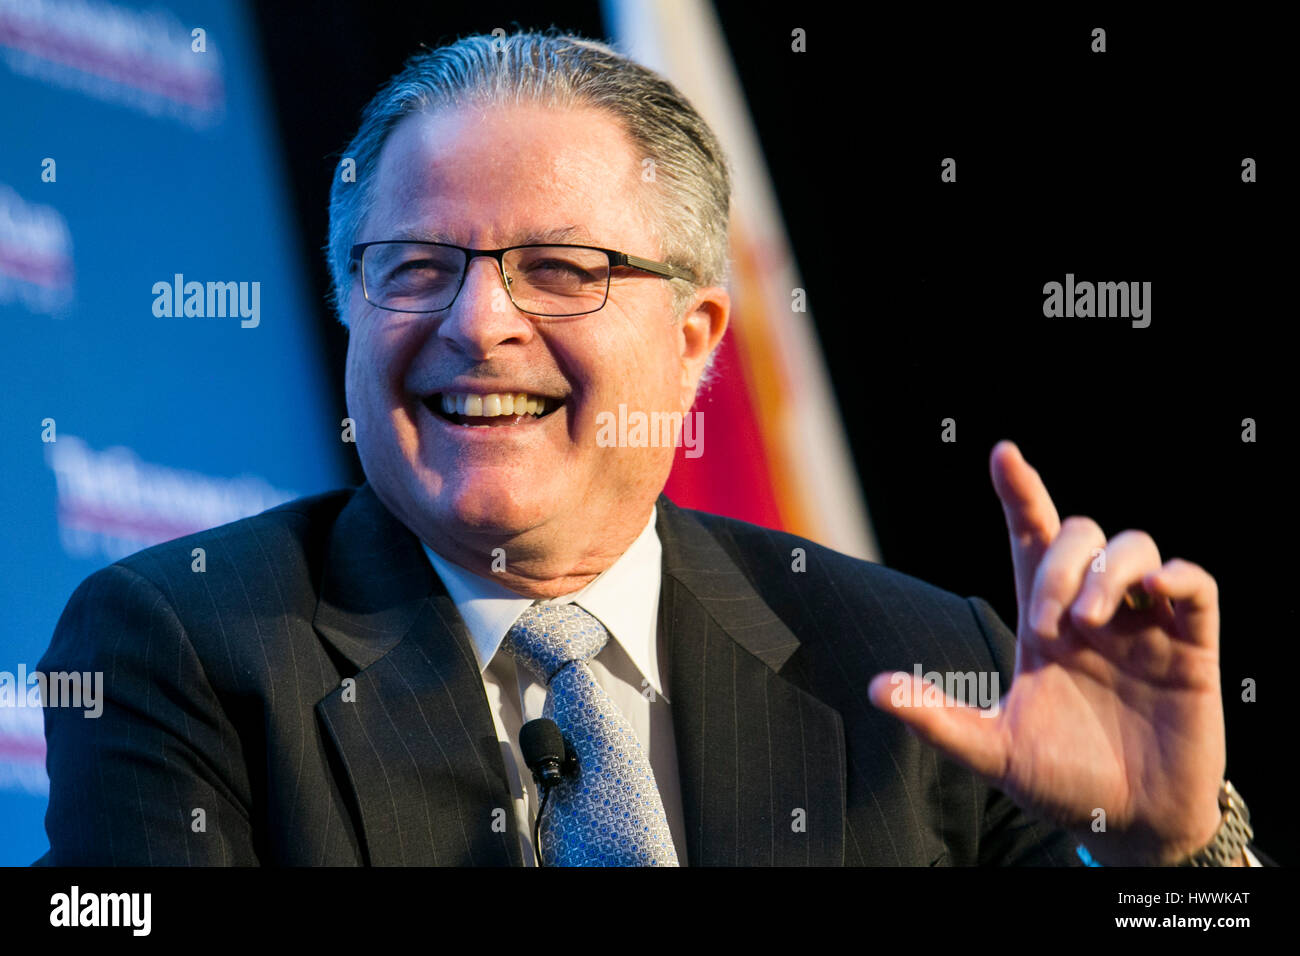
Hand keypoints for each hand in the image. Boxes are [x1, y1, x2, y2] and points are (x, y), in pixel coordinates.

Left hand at [868, 440, 1225, 864]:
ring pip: (1135, 546)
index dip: (1020, 494)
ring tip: (1090, 624)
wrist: (1128, 828)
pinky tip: (1157, 590)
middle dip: (1059, 564)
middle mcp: (1092, 614)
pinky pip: (1197, 586)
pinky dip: (1179, 576)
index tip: (1003, 454)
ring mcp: (1143, 628)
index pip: (1030, 539)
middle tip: (1050, 626)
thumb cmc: (1061, 782)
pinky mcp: (1191, 649)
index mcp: (1044, 625)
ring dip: (1107, 571)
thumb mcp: (993, 752)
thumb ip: (938, 719)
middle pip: (1080, 535)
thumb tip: (874, 689)